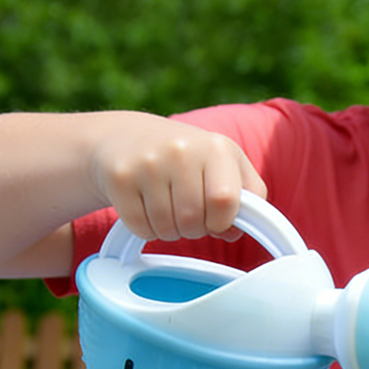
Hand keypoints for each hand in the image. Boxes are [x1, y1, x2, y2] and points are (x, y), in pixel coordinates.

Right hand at [89, 112, 267, 242]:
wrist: (126, 137)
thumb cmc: (188, 160)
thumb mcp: (225, 166)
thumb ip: (247, 199)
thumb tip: (233, 231)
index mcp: (217, 148)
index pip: (225, 202)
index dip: (222, 221)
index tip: (215, 218)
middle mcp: (182, 150)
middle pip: (194, 221)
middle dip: (194, 229)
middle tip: (187, 213)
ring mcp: (148, 162)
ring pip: (167, 228)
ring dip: (170, 231)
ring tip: (168, 209)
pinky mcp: (121, 177)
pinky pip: (141, 227)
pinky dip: (147, 229)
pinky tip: (147, 207)